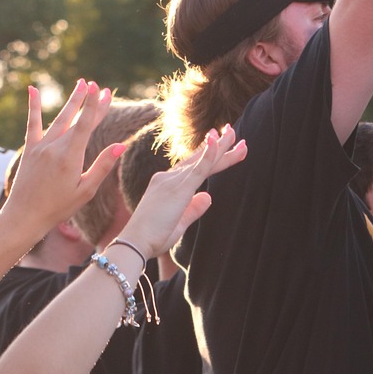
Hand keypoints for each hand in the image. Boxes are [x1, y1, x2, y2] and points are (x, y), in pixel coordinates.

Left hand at [0, 80, 118, 239]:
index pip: (86, 124)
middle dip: (87, 100)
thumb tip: (121, 145)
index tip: (102, 90)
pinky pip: (33, 124)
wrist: (24, 217)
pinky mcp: (30, 150)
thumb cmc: (58, 207)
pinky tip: (32, 90)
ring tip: (80, 84)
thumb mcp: (86, 190)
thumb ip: (103, 165)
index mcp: (70, 156)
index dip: (96, 106)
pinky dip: (34, 106)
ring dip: (71, 101)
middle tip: (95, 84)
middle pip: (75, 118)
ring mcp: (40, 147)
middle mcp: (54, 147)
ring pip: (59, 118)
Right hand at [117, 125, 247, 257]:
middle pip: (200, 159)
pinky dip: (209, 154)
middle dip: (219, 145)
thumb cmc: (152, 237)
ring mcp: (172, 181)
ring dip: (223, 148)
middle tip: (232, 130)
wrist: (134, 243)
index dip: (207, 153)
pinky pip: (198, 169)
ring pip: (204, 161)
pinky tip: (217, 141)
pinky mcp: (179, 189)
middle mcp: (168, 178)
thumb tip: (208, 196)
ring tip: (238, 138)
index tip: (218, 139)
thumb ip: (193, 209)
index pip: (192, 165)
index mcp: (167, 185)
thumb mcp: (179, 223)